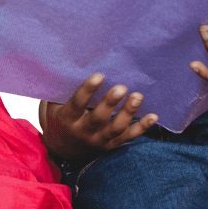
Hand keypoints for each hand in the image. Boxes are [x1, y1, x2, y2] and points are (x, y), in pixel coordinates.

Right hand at [40, 73, 158, 161]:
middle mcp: (83, 131)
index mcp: (68, 118)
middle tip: (122, 87)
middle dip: (110, 103)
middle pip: (98, 118)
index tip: (99, 75)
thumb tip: (74, 61)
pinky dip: (141, 127)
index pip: (77, 104)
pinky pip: (128, 137)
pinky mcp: (110, 144)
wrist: (63, 147)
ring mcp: (98, 140)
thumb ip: (62, 89)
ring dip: (128, 113)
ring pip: (115, 128)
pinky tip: (153, 116)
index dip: (87, 90)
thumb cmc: (59, 116)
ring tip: (138, 96)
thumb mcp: (54, 104)